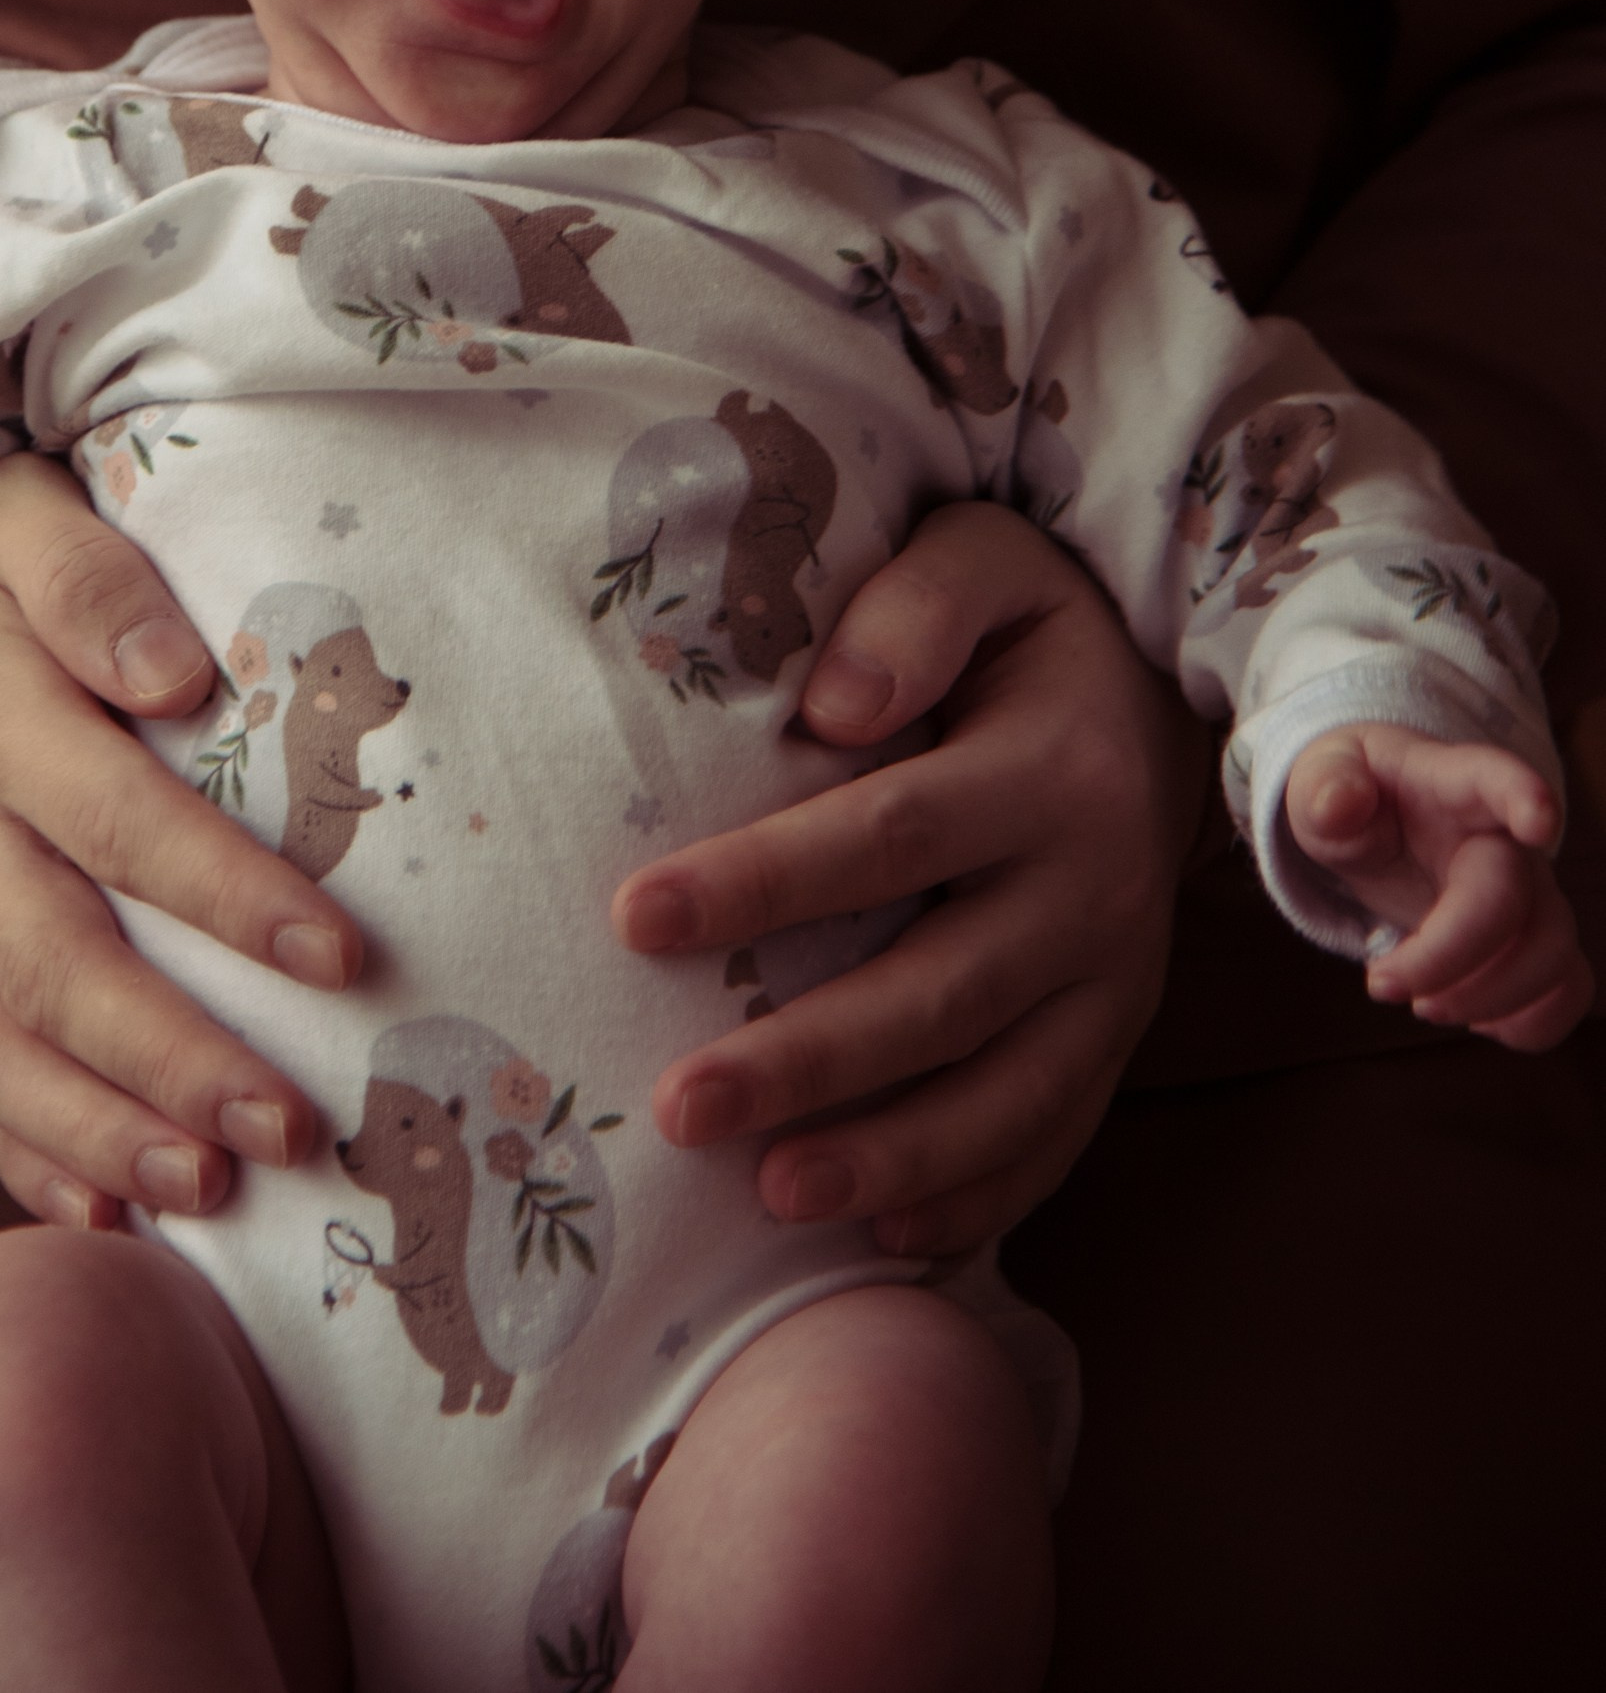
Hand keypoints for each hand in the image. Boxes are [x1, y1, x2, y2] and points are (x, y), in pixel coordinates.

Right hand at [0, 450, 362, 1231]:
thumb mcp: (10, 510)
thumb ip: (89, 579)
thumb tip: (178, 674)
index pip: (114, 819)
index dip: (223, 894)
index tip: (340, 954)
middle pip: (55, 969)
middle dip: (173, 1063)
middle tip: (293, 1128)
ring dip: (104, 1133)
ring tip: (213, 1196)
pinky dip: (24, 1154)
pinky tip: (107, 1217)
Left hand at [611, 500, 1210, 1256]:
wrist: (1160, 696)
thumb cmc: (1025, 624)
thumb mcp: (982, 563)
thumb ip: (912, 611)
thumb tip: (835, 707)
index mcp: (1050, 769)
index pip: (891, 834)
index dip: (765, 880)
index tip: (635, 917)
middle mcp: (1094, 890)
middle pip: (939, 992)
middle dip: (805, 1060)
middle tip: (676, 1106)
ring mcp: (1116, 982)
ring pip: (1000, 1092)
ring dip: (882, 1152)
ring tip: (767, 1194)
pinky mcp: (1117, 1038)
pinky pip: (1049, 1137)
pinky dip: (970, 1194)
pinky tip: (883, 1234)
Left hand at [1285, 724, 1593, 1048]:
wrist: (1375, 820)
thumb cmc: (1353, 795)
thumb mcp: (1320, 781)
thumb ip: (1324, 789)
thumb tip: (1338, 805)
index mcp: (1451, 786)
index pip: (1496, 779)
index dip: (1524, 797)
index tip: (1539, 821)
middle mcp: (1506, 840)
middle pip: (1512, 900)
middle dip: (1448, 958)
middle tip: (1381, 985)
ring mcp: (1530, 893)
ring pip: (1554, 953)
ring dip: (1491, 999)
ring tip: (1424, 1006)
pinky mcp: (1535, 941)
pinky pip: (1569, 989)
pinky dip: (1530, 1022)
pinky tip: (1475, 1018)